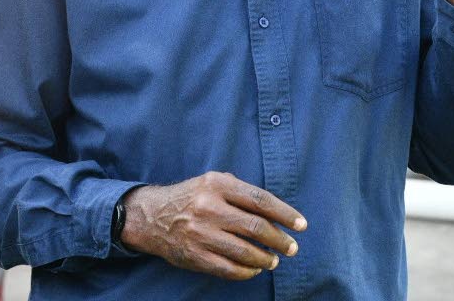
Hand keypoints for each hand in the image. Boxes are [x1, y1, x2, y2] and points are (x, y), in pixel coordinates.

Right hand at [120, 172, 306, 280]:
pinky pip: (228, 268)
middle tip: (292, 247)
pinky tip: (255, 269)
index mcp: (217, 184)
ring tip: (275, 260)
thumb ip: (241, 191)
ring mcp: (200, 233)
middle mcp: (209, 207)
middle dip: (280, 239)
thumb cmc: (192, 197)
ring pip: (244, 250)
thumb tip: (277, 211)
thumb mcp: (213, 182)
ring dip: (265, 258)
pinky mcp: (194, 255)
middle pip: (255, 226)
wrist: (151, 216)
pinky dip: (246, 271)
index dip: (285, 214)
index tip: (301, 225)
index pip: (260, 200)